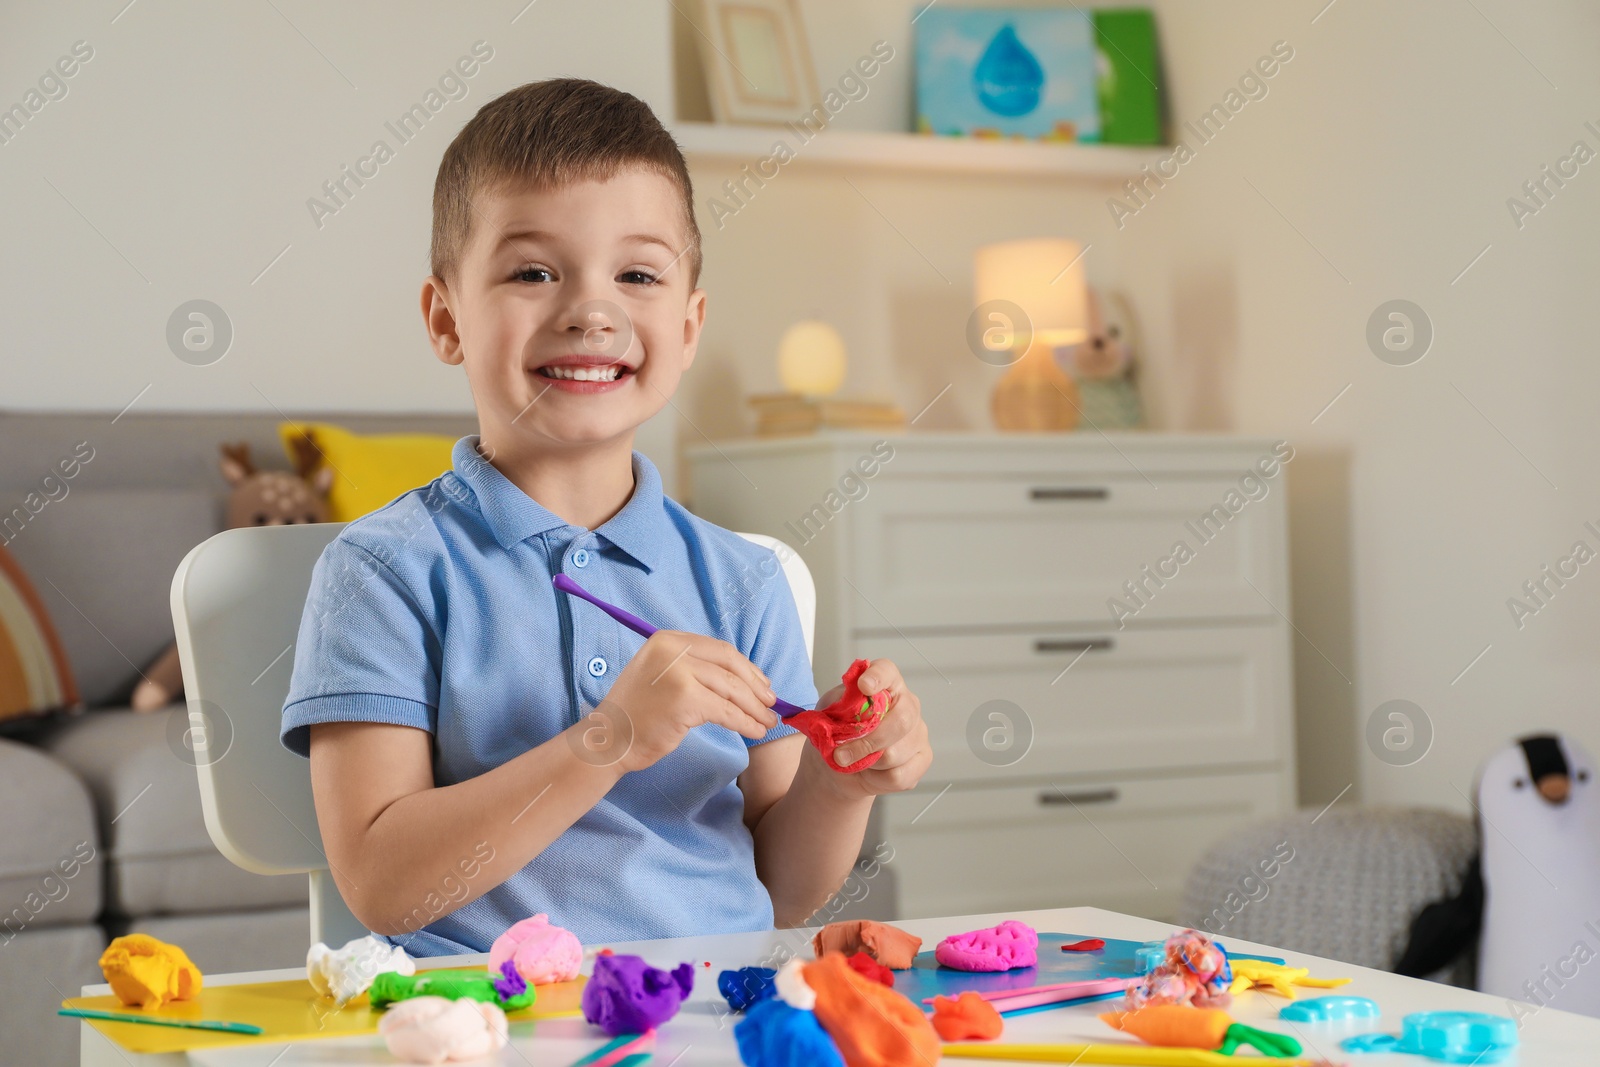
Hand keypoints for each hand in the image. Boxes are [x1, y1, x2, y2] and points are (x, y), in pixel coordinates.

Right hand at [576, 631, 777, 773]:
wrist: (608, 740)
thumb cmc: (637, 714)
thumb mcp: (661, 675)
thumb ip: (692, 667)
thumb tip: (740, 677)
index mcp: (667, 639)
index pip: (719, 649)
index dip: (746, 668)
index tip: (762, 684)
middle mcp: (672, 649)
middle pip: (730, 664)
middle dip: (756, 686)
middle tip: (771, 703)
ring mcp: (678, 673)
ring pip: (732, 689)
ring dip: (755, 708)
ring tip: (768, 722)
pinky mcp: (685, 700)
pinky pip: (726, 711)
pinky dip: (745, 722)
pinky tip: (755, 731)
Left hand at [811, 658, 931, 797]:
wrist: (841, 767)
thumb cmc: (837, 734)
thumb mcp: (828, 715)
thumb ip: (839, 705)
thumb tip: (850, 702)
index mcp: (885, 685)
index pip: (886, 671)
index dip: (877, 677)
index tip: (863, 685)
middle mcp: (908, 704)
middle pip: (901, 720)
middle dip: (867, 741)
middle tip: (840, 754)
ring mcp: (919, 732)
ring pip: (895, 754)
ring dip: (866, 764)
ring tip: (855, 761)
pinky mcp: (922, 758)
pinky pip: (899, 775)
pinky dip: (877, 780)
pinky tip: (870, 773)